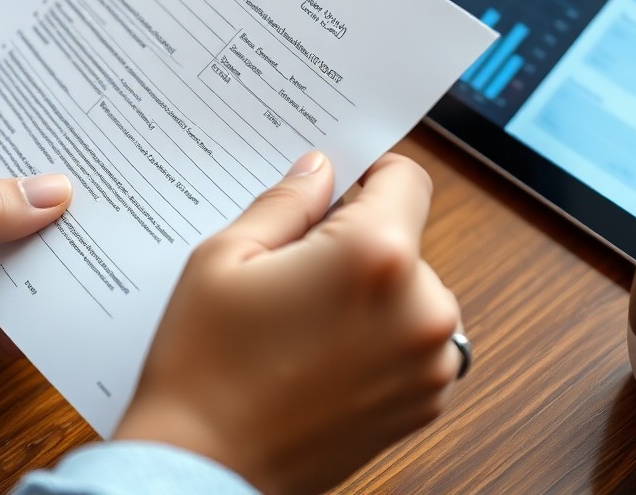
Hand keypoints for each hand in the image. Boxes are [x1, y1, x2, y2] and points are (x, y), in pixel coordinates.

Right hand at [116, 151, 463, 494]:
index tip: (339, 191)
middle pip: (406, 239)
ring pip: (413, 291)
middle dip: (358, 243)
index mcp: (376, 256)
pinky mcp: (426, 402)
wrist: (203, 471)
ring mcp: (432, 362)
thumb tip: (322, 170)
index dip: (371, 175)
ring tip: (305, 324)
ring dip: (374, 294)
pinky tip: (323, 357)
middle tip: (295, 272)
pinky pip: (416, 342)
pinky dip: (381, 339)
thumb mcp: (225, 257)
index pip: (408, 178)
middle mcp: (423, 307)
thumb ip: (287, 201)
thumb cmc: (204, 368)